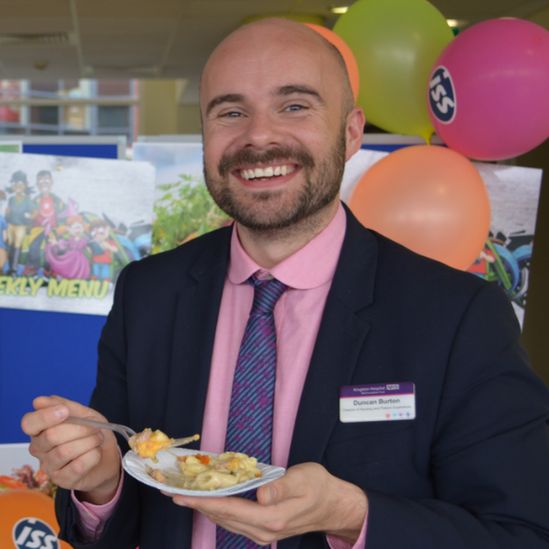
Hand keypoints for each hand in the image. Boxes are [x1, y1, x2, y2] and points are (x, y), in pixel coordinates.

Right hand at [21, 395, 120, 503]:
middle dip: (80, 428)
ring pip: (64, 451)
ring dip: (88, 442)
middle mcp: (39, 449)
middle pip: (51, 436)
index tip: (65, 411)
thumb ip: (65, 406)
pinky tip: (96, 452)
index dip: (45, 416)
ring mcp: (49, 466)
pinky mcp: (62, 480)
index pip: (29, 423)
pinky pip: (77, 466)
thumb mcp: (84, 414)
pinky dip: (93, 456)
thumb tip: (39, 401)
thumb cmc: (91, 433)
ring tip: (97, 439)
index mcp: (40, 429)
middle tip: (95, 428)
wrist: (107, 456)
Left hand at [169, 462, 367, 544]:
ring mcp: (262, 533)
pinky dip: (217, 510)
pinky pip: (233, 521)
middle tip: (172, 492)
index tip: (181, 495)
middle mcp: (263, 531)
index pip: (230, 509)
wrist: (334, 506)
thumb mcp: (304, 479)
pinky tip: (209, 501)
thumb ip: (281, 486)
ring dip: (203, 508)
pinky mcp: (262, 529)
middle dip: (195, 505)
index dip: (203, 501)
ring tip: (183, 496)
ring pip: (225, 521)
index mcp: (272, 518)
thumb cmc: (320, 487)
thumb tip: (259, 493)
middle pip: (222, 517)